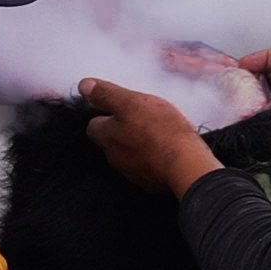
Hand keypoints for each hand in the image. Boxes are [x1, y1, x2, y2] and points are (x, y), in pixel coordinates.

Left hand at [80, 75, 220, 194]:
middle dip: (121, 131)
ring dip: (137, 145)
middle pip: (110, 142)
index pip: (93, 126)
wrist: (187, 165)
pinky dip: (152, 159)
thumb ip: (107, 94)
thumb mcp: (131, 103)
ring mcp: (132, 173)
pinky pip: (146, 168)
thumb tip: (83, 85)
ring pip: (128, 155)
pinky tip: (167, 151)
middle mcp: (114, 158)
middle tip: (141, 119)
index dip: (104, 116)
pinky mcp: (150, 183)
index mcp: (107, 138)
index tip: (119, 108)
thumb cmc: (160, 130)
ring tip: (157, 134)